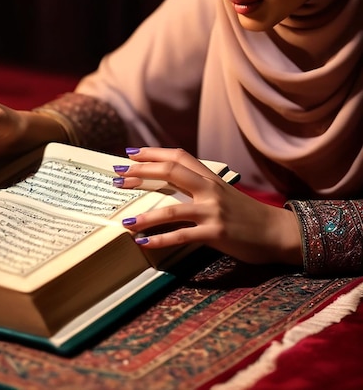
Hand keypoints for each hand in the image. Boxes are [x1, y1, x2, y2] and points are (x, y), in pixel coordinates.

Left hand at [116, 147, 302, 265]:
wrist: (278, 232)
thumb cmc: (247, 214)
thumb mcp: (223, 192)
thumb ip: (199, 185)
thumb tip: (168, 183)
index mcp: (210, 177)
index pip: (177, 156)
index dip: (151, 152)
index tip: (129, 153)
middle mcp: (209, 189)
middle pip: (170, 172)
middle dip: (140, 173)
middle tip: (117, 177)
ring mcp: (213, 210)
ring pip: (171, 208)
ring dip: (145, 215)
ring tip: (124, 220)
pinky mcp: (216, 233)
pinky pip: (182, 235)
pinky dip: (160, 239)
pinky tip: (144, 242)